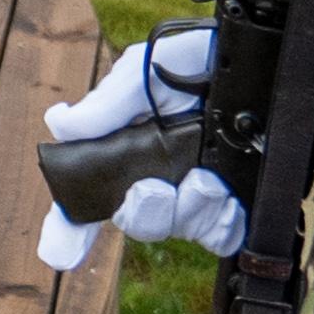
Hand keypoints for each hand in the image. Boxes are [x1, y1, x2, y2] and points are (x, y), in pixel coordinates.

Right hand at [32, 28, 237, 270]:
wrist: (253, 59)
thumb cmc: (193, 59)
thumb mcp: (145, 70)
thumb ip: (108, 102)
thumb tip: (61, 125)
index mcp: (125, 150)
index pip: (88, 196)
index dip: (68, 230)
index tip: (59, 254)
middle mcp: (158, 176)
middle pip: (137, 221)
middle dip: (142, 213)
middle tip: (151, 188)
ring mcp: (197, 191)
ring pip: (181, 230)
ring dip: (189, 210)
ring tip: (206, 179)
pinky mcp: (236, 200)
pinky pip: (223, 235)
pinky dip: (223, 223)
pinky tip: (228, 199)